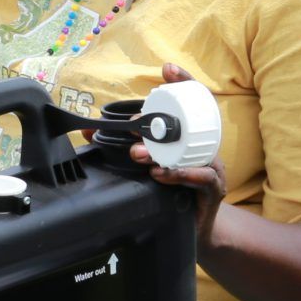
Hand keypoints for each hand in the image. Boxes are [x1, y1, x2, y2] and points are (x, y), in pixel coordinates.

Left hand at [129, 63, 227, 241]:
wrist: (194, 231)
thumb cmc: (170, 192)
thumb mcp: (146, 165)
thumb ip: (122, 148)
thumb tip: (87, 133)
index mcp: (188, 137)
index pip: (190, 104)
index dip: (184, 83)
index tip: (167, 69)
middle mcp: (203, 147)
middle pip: (189, 124)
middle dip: (162, 121)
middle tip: (136, 122)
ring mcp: (211, 167)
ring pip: (191, 151)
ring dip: (161, 151)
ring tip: (137, 154)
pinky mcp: (213, 190)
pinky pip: (200, 177)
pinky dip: (179, 174)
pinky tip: (160, 174)